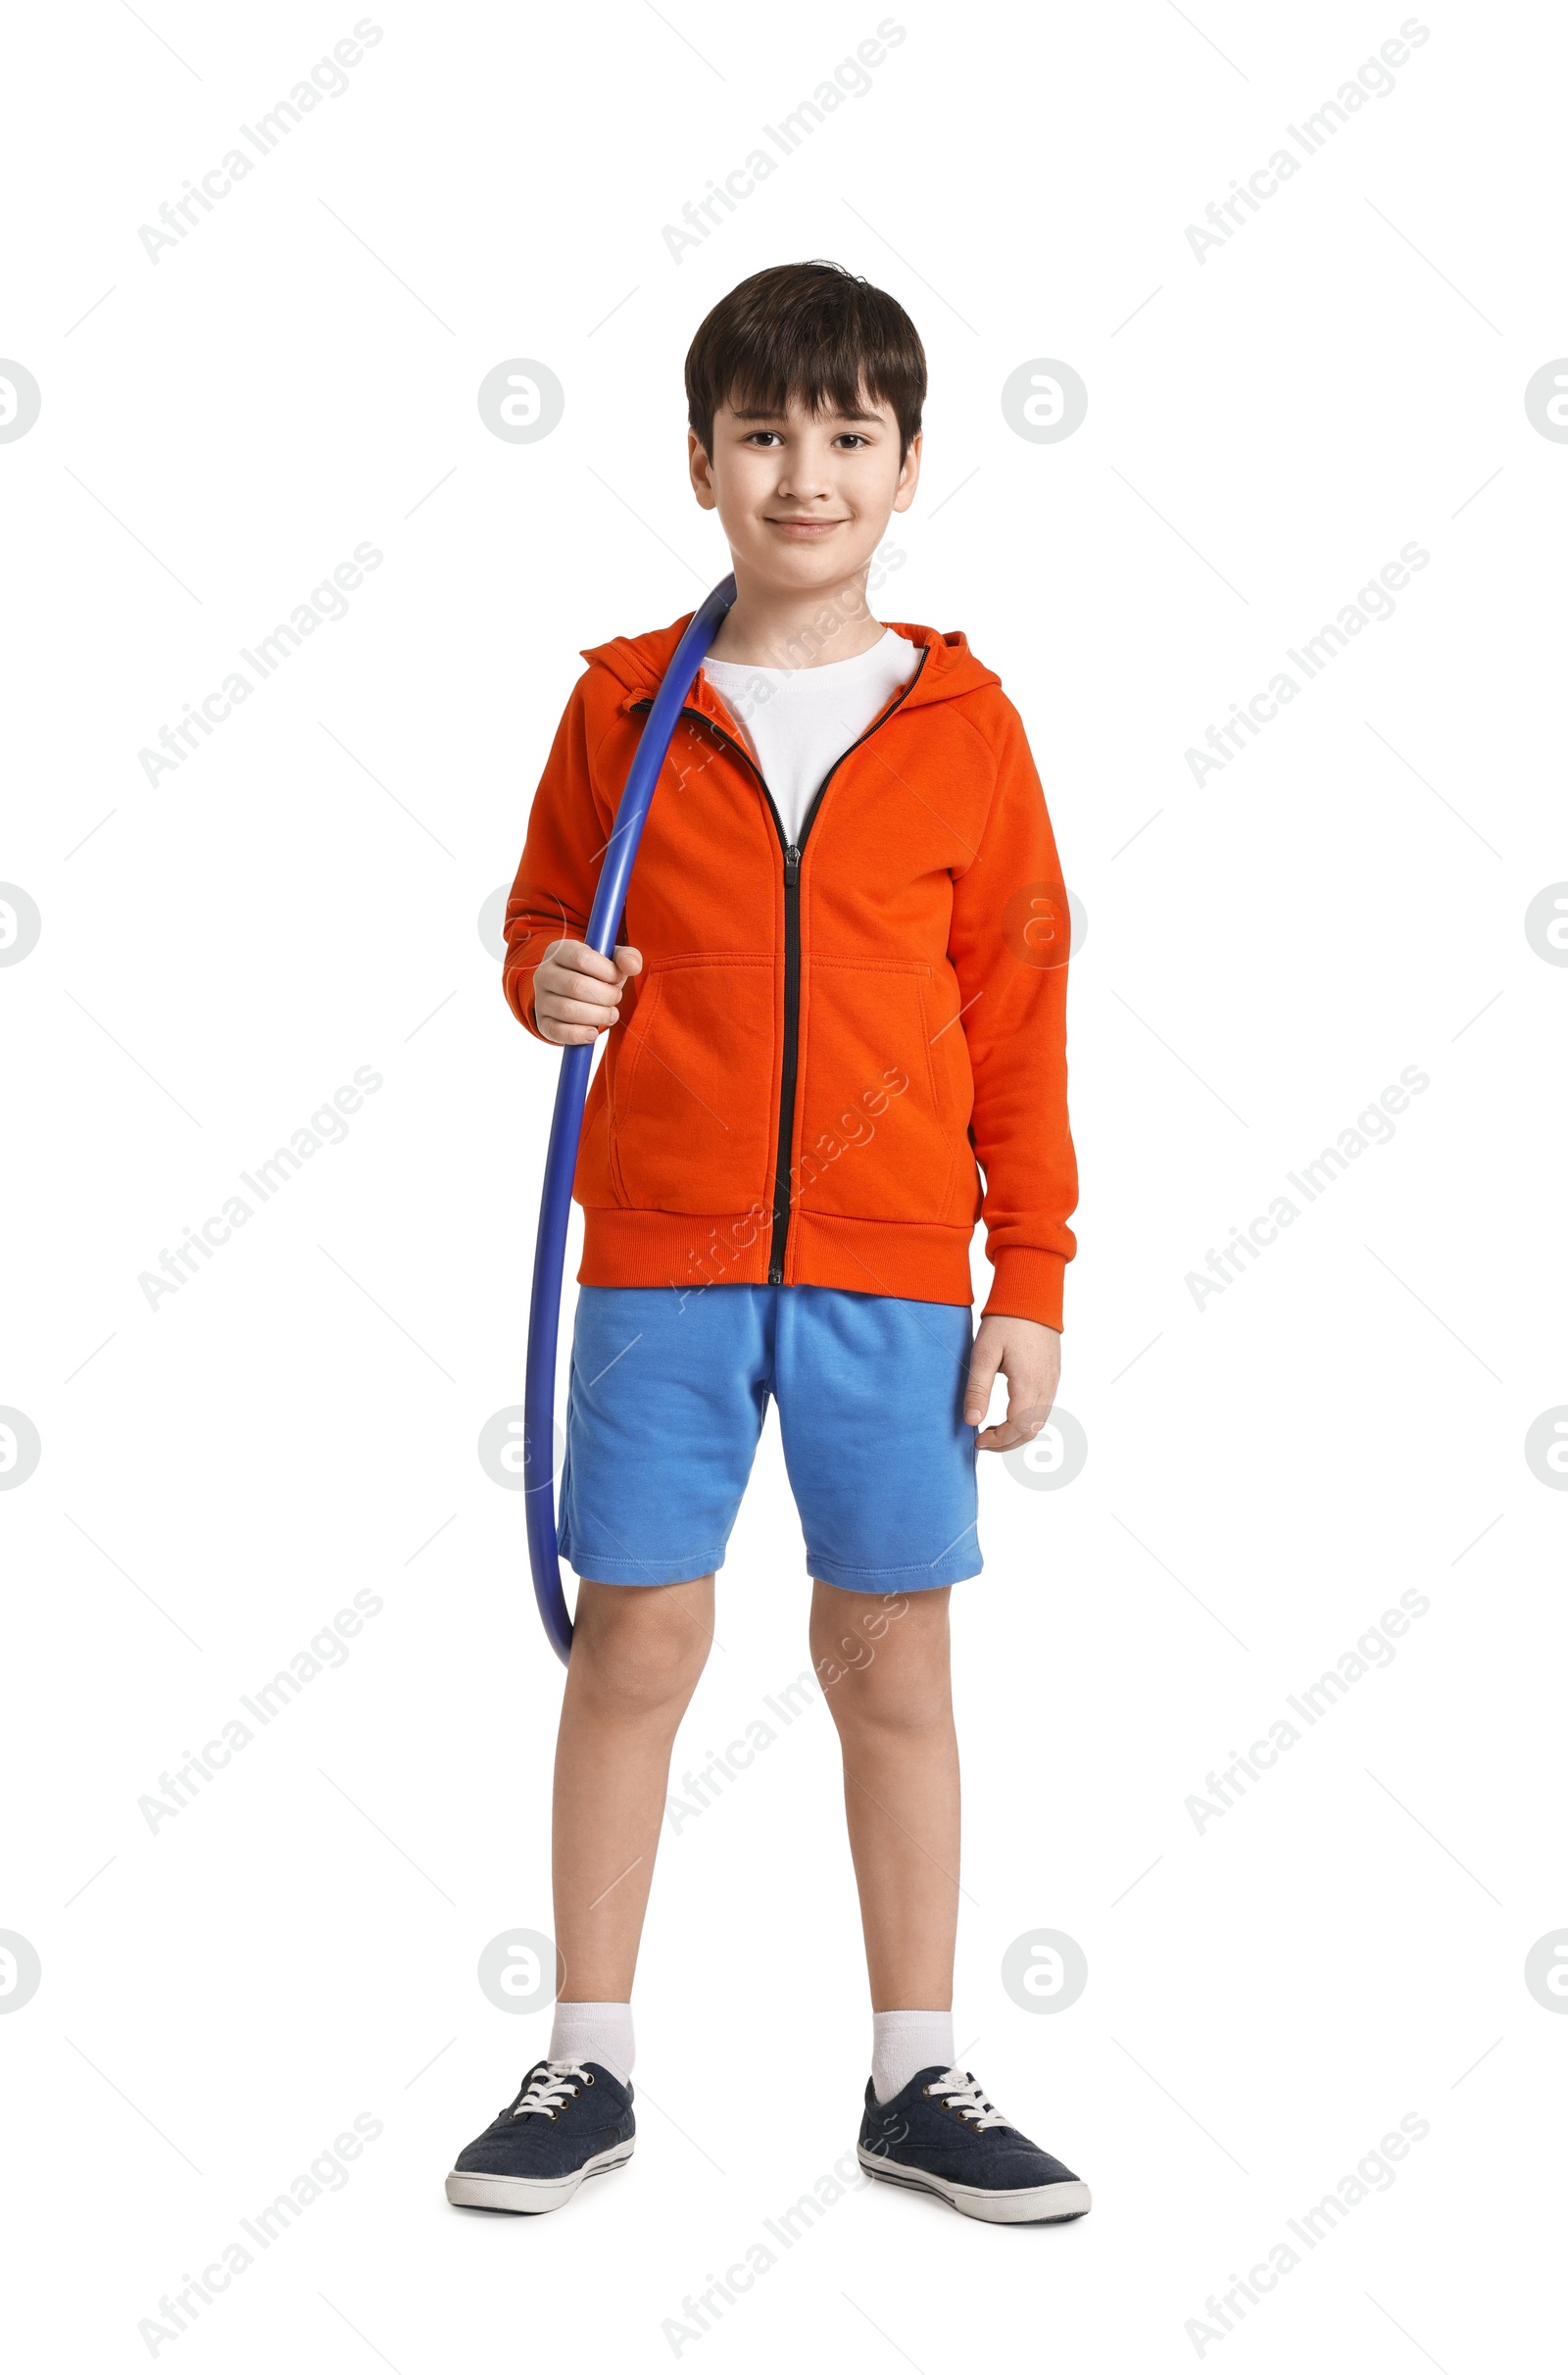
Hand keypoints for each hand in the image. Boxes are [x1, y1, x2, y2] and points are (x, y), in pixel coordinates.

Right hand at [534, 939, 642, 1044]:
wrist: (575, 996)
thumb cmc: (596, 974)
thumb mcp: (612, 960)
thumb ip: (627, 957)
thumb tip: (633, 967)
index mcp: (560, 951)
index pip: (582, 958)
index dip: (607, 971)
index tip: (617, 978)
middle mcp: (545, 973)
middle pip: (576, 986)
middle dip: (606, 996)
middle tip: (616, 998)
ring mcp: (541, 999)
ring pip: (568, 1010)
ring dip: (597, 1015)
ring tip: (611, 1015)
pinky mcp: (543, 1023)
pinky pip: (558, 1031)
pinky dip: (579, 1035)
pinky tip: (593, 1033)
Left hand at [963, 1314, 1060, 1451]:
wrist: (1031, 1295)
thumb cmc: (1005, 1321)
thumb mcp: (983, 1354)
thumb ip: (978, 1390)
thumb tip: (972, 1422)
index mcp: (1028, 1384)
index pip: (1017, 1428)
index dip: (998, 1441)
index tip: (978, 1441)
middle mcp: (1046, 1386)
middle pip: (1031, 1431)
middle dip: (1008, 1442)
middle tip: (984, 1441)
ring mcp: (1053, 1380)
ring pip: (1040, 1421)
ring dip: (1018, 1432)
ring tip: (994, 1429)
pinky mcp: (1054, 1374)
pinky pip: (1045, 1407)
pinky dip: (1028, 1419)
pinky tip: (1009, 1411)